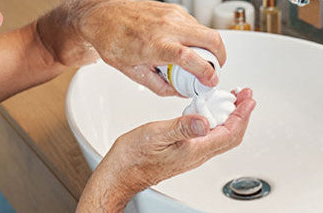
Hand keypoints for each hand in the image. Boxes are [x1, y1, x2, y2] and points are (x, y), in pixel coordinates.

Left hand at [75, 0, 225, 96]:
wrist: (102, 14)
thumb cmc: (111, 39)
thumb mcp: (132, 71)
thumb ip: (158, 85)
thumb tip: (178, 92)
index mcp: (154, 45)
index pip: (189, 58)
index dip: (205, 72)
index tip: (211, 82)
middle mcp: (167, 27)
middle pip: (211, 39)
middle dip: (220, 58)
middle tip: (214, 71)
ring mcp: (172, 15)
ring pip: (206, 31)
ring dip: (209, 48)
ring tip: (198, 60)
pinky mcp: (174, 10)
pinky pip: (195, 25)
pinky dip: (197, 38)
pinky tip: (185, 46)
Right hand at [98, 88, 255, 198]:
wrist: (121, 175)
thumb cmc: (134, 158)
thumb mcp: (157, 134)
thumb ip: (182, 127)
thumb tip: (205, 122)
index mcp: (195, 150)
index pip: (230, 133)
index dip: (243, 115)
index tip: (248, 99)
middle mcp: (197, 155)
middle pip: (230, 135)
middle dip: (241, 115)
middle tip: (245, 96)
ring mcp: (191, 155)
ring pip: (220, 136)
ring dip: (230, 118)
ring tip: (232, 101)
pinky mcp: (183, 152)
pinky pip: (208, 137)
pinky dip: (215, 122)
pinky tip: (208, 112)